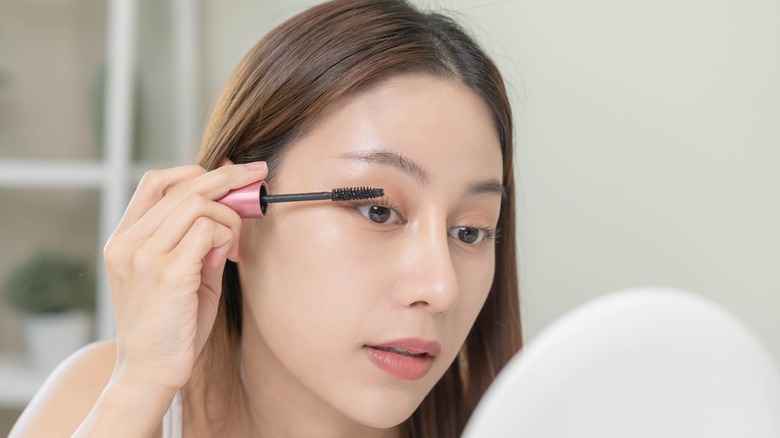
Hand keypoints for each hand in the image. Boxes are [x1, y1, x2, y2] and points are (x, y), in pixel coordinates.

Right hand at [103, 162, 266, 390]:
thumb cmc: (170, 326)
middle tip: (258, 173)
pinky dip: (227, 237)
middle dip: (229, 177)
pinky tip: (227, 257)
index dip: (195, 171)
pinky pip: (209, 231)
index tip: (230, 173)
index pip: (156, 182)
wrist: (150, 372)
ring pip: (199, 204)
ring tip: (234, 242)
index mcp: (124, 240)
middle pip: (183, 186)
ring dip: (229, 217)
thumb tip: (230, 208)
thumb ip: (198, 241)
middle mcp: (128, 243)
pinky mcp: (168, 272)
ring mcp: (145, 256)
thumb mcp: (179, 275)